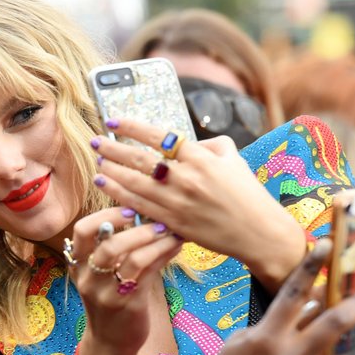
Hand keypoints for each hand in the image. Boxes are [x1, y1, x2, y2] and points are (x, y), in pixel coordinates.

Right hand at [67, 207, 182, 354]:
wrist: (110, 343)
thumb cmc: (109, 301)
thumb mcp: (101, 274)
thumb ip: (114, 247)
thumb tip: (143, 212)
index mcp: (78, 265)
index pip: (81, 231)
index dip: (104, 215)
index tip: (127, 210)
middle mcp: (88, 278)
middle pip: (106, 243)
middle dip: (135, 227)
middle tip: (155, 220)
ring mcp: (108, 293)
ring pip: (131, 257)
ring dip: (154, 240)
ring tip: (170, 231)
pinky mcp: (129, 304)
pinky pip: (148, 273)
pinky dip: (164, 255)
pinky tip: (175, 246)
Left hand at [91, 119, 306, 293]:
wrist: (258, 232)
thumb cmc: (247, 193)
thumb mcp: (233, 158)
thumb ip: (207, 144)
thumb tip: (184, 141)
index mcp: (201, 157)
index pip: (159, 136)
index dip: (132, 127)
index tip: (113, 121)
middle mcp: (187, 178)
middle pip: (141, 159)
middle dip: (113, 149)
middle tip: (95, 141)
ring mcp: (179, 202)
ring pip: (135, 183)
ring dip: (113, 171)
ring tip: (98, 162)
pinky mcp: (174, 223)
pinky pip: (140, 206)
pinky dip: (120, 194)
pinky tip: (107, 185)